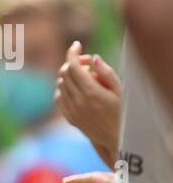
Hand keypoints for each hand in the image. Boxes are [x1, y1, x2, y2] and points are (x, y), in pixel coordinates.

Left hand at [55, 42, 120, 157]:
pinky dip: (64, 88)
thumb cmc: (124, 111)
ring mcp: (72, 111)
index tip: (76, 44)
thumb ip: (106, 73)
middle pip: (65, 73)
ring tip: (86, 77)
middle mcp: (79, 101)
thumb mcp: (121, 90)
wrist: (119, 138)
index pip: (74, 67)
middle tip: (87, 62)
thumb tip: (93, 58)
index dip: (73, 53)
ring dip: (70, 75)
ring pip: (60, 84)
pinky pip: (58, 97)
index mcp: (92, 92)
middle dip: (74, 62)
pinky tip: (77, 89)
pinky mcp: (69, 118)